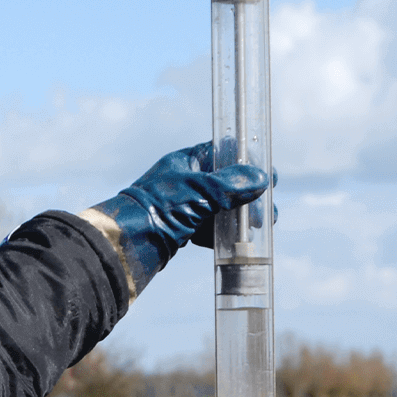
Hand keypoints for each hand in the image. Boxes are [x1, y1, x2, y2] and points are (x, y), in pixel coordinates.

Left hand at [84, 143, 271, 292]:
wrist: (127, 242)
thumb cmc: (159, 207)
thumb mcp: (199, 191)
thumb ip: (231, 184)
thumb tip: (261, 178)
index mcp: (188, 162)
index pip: (225, 154)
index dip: (247, 163)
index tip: (268, 176)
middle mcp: (187, 182)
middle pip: (227, 185)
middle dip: (250, 197)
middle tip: (267, 212)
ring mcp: (184, 206)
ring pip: (221, 209)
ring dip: (241, 217)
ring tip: (259, 227)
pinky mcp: (182, 230)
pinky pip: (209, 229)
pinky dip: (224, 235)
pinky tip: (240, 242)